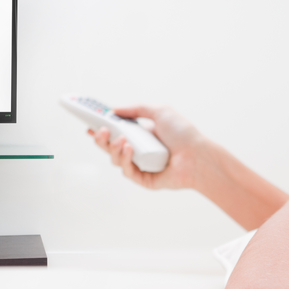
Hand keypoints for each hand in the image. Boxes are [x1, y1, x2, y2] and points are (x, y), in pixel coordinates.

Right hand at [89, 105, 205, 189]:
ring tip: (121, 140)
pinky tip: (129, 149)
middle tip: (99, 130)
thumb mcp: (160, 111)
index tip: (90, 123)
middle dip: (101, 139)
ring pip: (116, 159)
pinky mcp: (144, 179)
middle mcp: (140, 151)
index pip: (116, 132)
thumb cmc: (184, 134)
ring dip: (114, 148)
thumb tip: (114, 110)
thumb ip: (136, 109)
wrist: (198, 155)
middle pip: (111, 147)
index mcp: (142, 135)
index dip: (102, 129)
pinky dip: (124, 159)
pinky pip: (127, 171)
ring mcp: (141, 165)